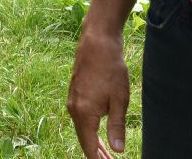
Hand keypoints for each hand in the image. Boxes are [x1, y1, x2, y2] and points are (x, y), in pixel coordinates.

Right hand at [66, 29, 129, 157]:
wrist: (97, 43)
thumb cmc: (111, 69)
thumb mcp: (119, 100)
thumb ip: (117, 126)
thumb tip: (118, 150)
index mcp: (84, 113)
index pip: (89, 146)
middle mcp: (74, 109)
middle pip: (83, 140)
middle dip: (96, 154)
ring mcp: (72, 101)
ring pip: (81, 129)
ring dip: (93, 143)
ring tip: (106, 155)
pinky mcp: (74, 94)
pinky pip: (80, 119)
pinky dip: (89, 130)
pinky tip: (98, 133)